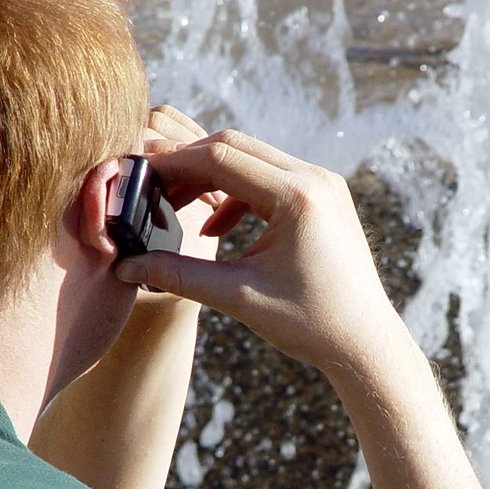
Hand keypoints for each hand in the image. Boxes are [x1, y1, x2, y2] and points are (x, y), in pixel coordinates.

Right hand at [114, 127, 401, 372]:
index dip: (174, 164)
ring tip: (177, 208)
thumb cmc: (309, 323)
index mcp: (297, 197)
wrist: (364, 341)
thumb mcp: (237, 297)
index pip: (220, 158)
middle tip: (152, 188)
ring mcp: (323, 184)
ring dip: (211, 177)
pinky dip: (237, 193)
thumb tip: (125, 267)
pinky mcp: (323, 196)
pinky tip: (214, 229)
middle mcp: (315, 179)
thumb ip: (177, 275)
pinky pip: (270, 177)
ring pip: (252, 158)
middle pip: (235, 146)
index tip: (140, 175)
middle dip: (188, 164)